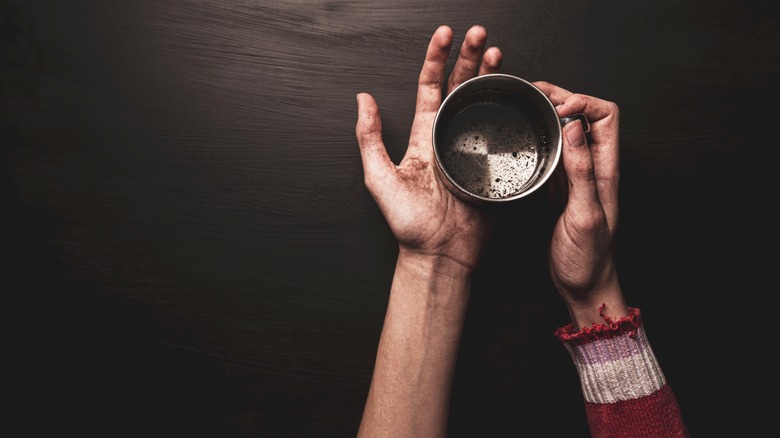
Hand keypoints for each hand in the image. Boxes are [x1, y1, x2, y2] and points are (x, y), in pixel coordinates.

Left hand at [355, 25, 501, 270]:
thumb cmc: (409, 224)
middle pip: (460, 88)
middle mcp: (448, 138)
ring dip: (491, 77)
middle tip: (479, 34)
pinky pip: (505, 134)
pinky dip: (511, 110)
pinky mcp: (494, 167)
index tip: (444, 34)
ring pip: (484, 104)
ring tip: (497, 53)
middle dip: (469, 58)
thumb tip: (362, 99)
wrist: (440, 254)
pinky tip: (517, 93)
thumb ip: (369, 138)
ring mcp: (473, 150)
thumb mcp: (379, 177)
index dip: (436, 59)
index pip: (430, 87)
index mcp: (423, 137)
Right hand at [534, 82, 627, 326]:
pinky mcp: (560, 186)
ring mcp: (576, 176)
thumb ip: (581, 172)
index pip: (606, 116)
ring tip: (528, 102)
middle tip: (535, 91)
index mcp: (605, 170)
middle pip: (587, 116)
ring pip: (569, 130)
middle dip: (564, 96)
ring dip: (551, 112)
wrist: (584, 285)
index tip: (558, 109)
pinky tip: (526, 133)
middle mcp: (593, 167)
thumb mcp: (585, 215)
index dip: (584, 103)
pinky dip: (542, 135)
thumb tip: (575, 128)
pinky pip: (555, 151)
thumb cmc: (588, 259)